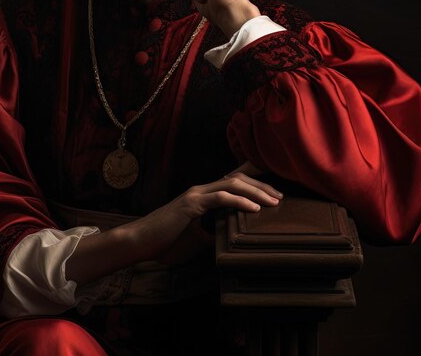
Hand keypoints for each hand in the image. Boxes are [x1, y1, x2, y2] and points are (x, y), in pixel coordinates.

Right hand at [132, 171, 282, 262]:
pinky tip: (255, 208)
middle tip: (280, 196)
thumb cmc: (164, 242)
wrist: (139, 242)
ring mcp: (196, 195)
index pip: (231, 181)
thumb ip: (211, 234)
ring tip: (274, 201)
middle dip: (261, 185)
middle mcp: (201, 190)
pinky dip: (240, 201)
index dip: (253, 182)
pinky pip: (220, 198)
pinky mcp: (191, 204)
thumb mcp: (195, 240)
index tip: (273, 191)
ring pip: (232, 184)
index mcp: (202, 196)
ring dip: (256, 191)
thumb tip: (228, 240)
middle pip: (237, 178)